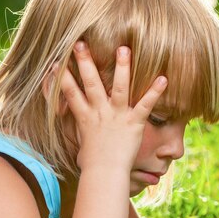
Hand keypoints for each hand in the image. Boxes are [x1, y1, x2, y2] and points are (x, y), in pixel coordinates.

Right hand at [55, 42, 166, 171]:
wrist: (104, 174)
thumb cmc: (93, 162)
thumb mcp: (81, 142)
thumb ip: (79, 128)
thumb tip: (72, 125)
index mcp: (85, 116)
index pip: (70, 93)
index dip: (61, 77)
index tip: (55, 62)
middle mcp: (100, 112)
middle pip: (90, 83)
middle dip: (85, 62)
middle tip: (80, 43)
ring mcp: (117, 116)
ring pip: (118, 87)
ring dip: (122, 67)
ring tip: (124, 48)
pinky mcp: (134, 122)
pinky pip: (145, 104)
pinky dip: (155, 91)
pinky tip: (164, 78)